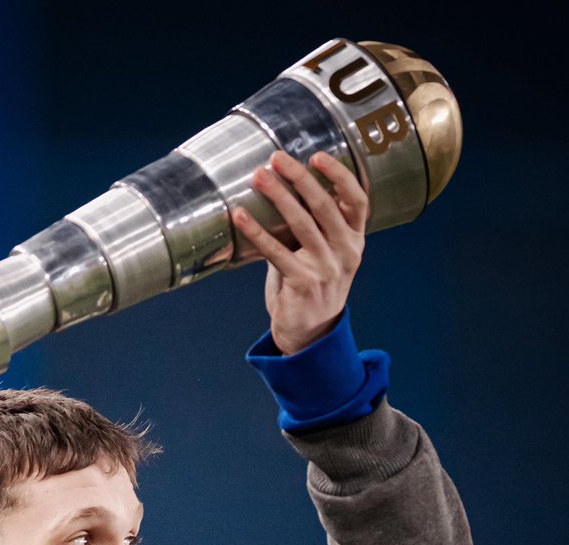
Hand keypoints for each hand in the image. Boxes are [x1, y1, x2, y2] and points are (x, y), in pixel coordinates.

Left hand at [232, 150, 367, 356]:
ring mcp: (326, 269)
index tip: (318, 156)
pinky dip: (257, 231)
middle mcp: (345, 252)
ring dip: (278, 196)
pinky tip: (241, 216)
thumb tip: (286, 188)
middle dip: (299, 178)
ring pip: (302, 224)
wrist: (310, 334)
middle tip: (277, 158)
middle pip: (325, 205)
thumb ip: (316, 227)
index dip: (339, 175)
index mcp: (355, 241)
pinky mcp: (302, 283)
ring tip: (259, 177)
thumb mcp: (326, 255)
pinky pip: (276, 251)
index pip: (357, 200)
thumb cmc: (313, 287)